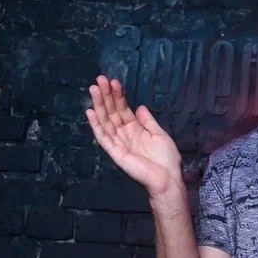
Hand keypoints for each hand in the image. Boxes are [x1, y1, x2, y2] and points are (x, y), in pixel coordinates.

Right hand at [85, 75, 181, 196]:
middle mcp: (124, 134)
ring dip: (99, 105)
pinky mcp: (115, 152)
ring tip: (94, 88)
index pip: (122, 109)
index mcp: (135, 129)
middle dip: (106, 96)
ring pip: (105, 121)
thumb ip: (148, 121)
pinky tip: (90, 112)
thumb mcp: (159, 135)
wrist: (168, 178)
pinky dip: (96, 125)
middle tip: (100, 79)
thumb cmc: (166, 159)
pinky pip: (103, 137)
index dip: (117, 96)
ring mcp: (118, 143)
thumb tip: (139, 107)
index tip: (113, 81)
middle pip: (112, 112)